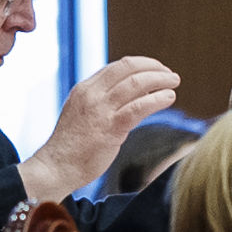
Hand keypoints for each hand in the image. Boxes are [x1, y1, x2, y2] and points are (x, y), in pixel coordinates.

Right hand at [18, 56, 183, 206]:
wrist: (57, 167)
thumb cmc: (72, 146)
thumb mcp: (83, 114)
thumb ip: (103, 103)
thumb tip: (131, 96)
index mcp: (85, 89)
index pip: (117, 67)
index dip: (141, 65)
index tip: (156, 70)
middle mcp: (92, 94)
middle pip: (128, 68)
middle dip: (153, 67)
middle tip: (169, 74)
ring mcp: (101, 110)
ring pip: (136, 83)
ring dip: (160, 79)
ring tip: (174, 82)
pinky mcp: (110, 128)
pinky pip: (139, 108)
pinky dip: (157, 99)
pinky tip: (169, 98)